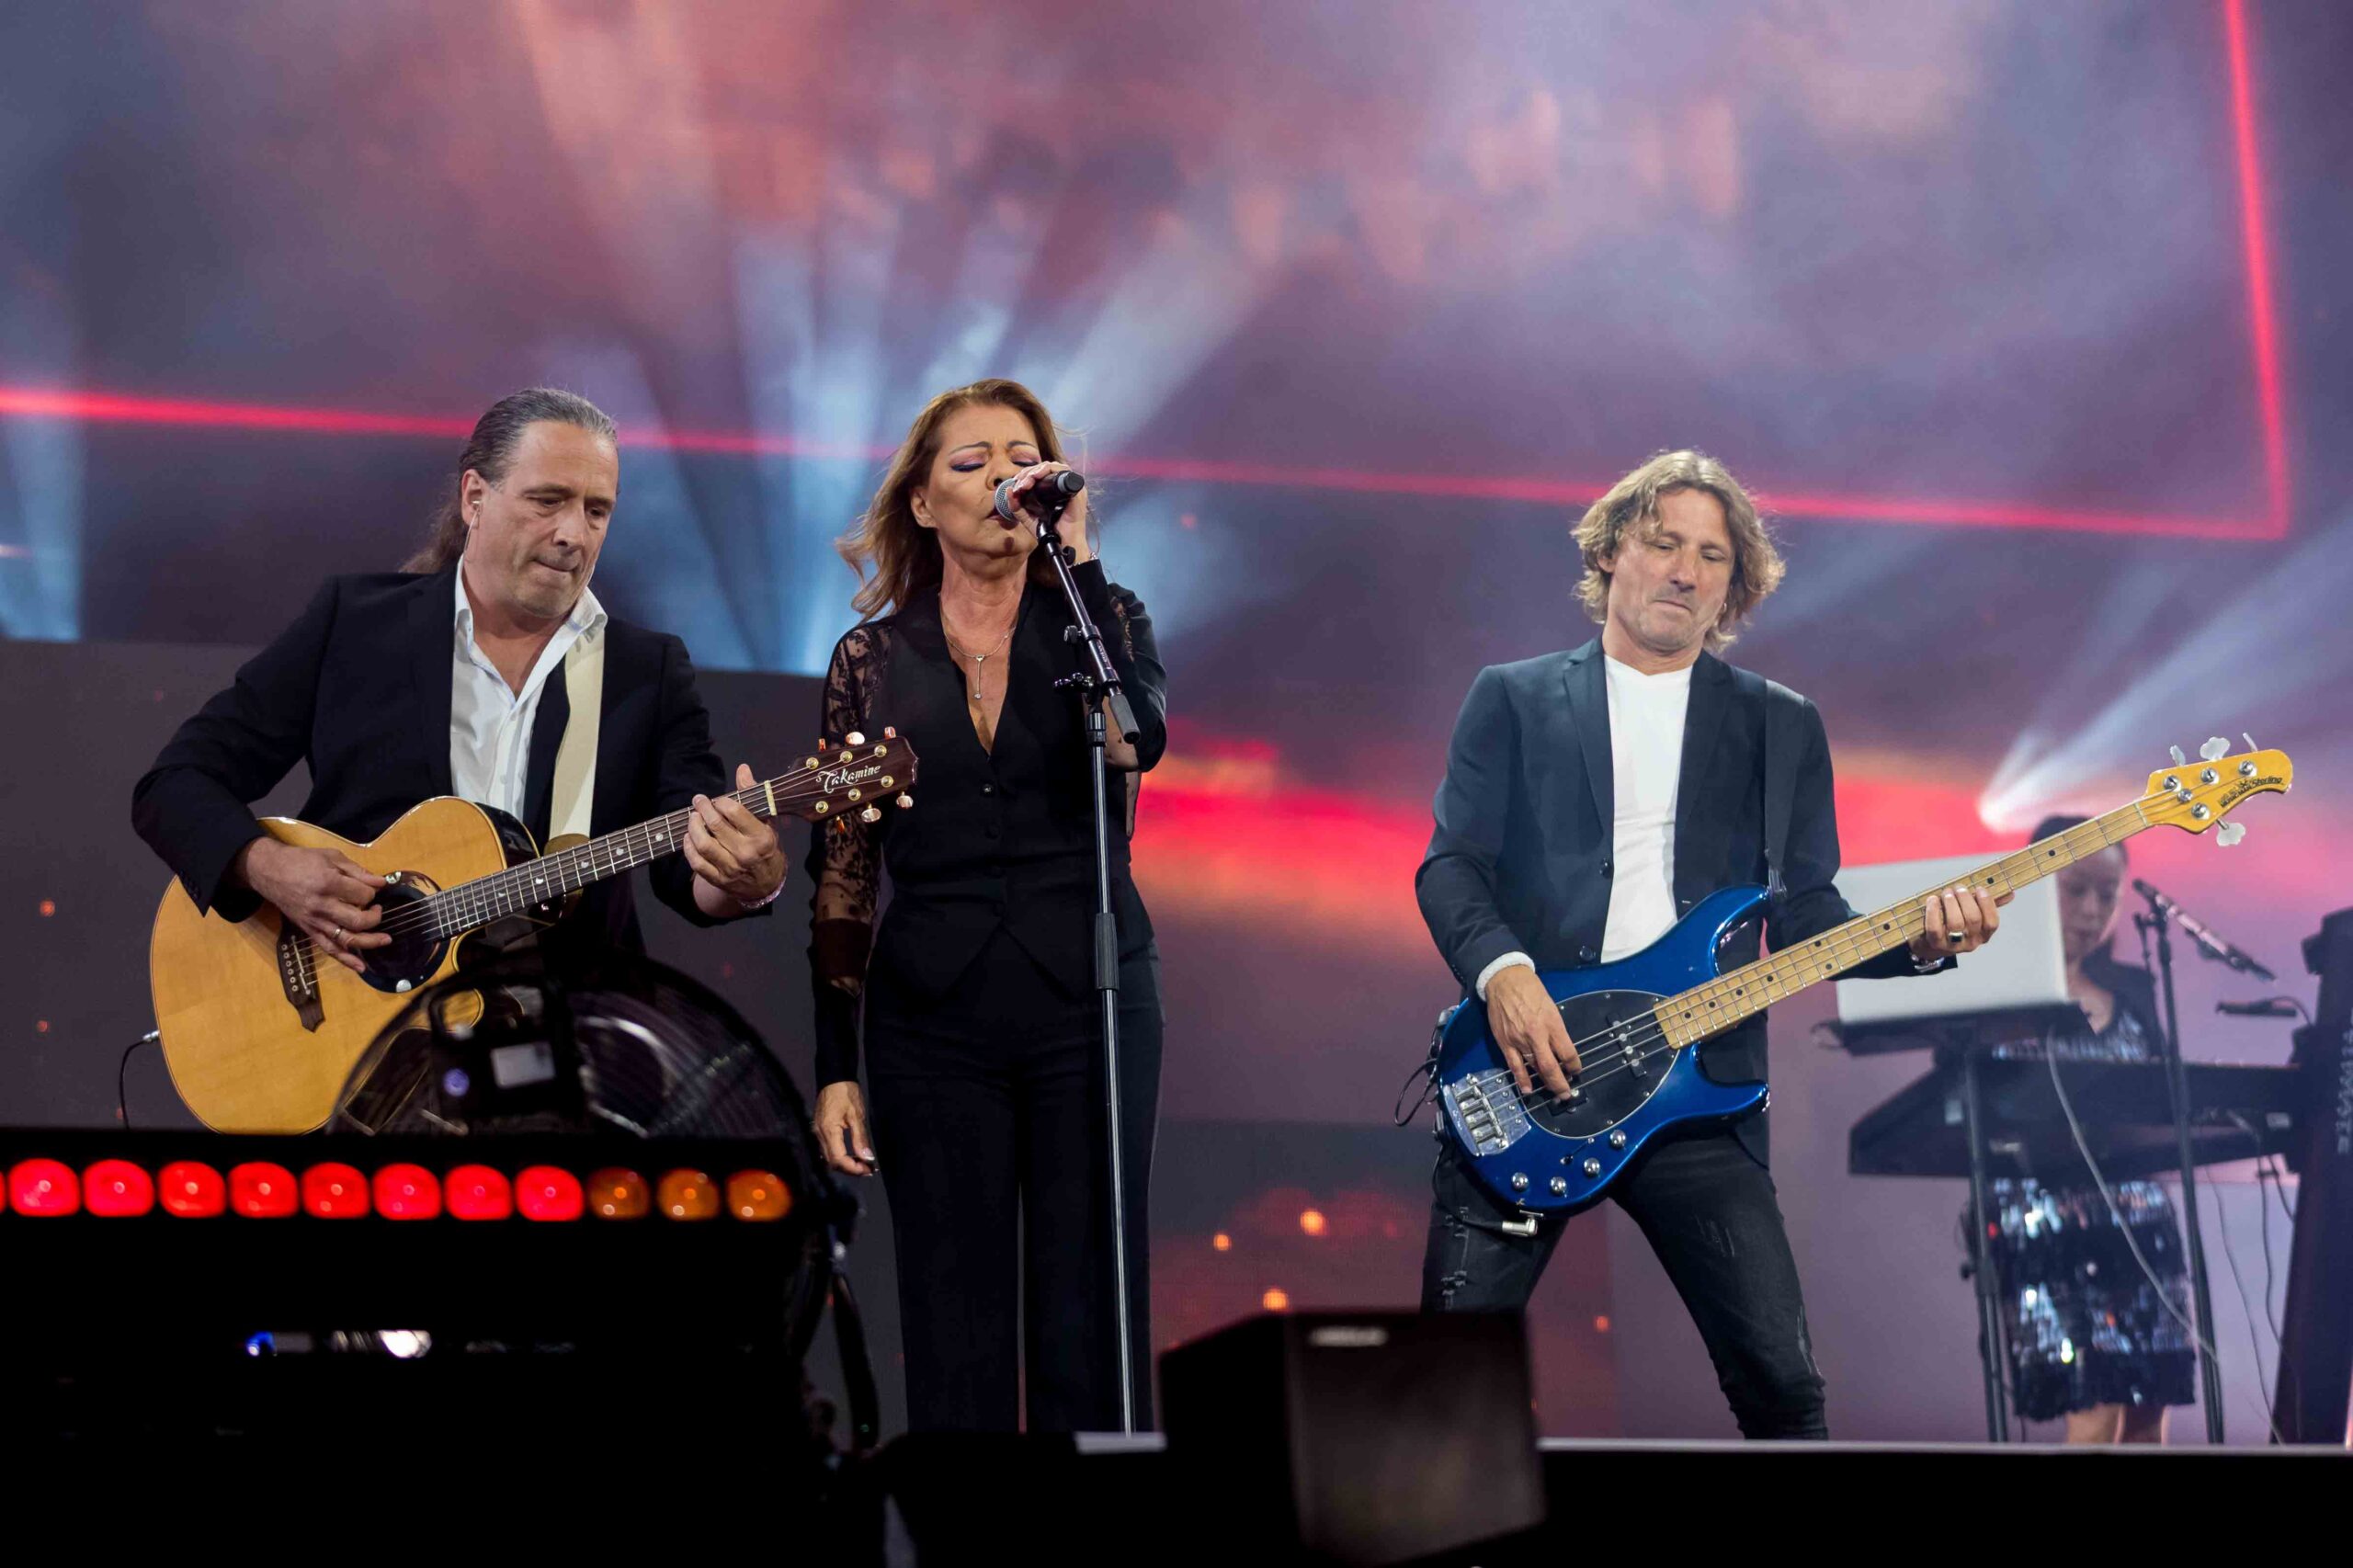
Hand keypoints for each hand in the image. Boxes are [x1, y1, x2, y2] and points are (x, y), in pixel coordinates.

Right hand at [235, 836, 388, 974]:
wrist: (269, 872)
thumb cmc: (302, 861)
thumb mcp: (331, 856)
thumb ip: (358, 871)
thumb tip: (381, 882)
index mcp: (329, 883)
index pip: (363, 896)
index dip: (372, 892)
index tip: (370, 887)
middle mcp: (322, 906)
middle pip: (358, 920)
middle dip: (375, 917)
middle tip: (378, 909)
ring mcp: (315, 921)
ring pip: (346, 939)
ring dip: (369, 942)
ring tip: (386, 939)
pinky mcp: (309, 930)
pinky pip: (329, 949)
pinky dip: (346, 960)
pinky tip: (361, 967)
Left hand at [685, 763, 785, 908]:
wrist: (766, 884)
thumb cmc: (766, 848)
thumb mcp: (767, 821)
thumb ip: (753, 794)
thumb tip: (742, 769)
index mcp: (762, 837)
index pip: (734, 812)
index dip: (721, 801)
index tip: (717, 800)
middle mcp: (746, 854)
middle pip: (715, 825)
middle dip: (702, 808)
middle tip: (698, 801)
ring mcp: (731, 868)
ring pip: (703, 844)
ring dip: (693, 827)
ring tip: (693, 818)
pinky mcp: (719, 879)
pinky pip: (696, 862)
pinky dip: (688, 848)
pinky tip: (689, 837)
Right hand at [814, 1081, 877, 1175]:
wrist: (833, 1077)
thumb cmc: (846, 1092)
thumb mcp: (856, 1114)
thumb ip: (861, 1138)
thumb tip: (867, 1158)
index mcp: (828, 1131)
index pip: (838, 1159)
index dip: (853, 1168)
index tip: (869, 1169)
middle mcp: (819, 1135)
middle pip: (832, 1162)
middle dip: (850, 1169)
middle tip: (868, 1169)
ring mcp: (817, 1133)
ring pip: (829, 1158)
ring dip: (846, 1164)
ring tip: (863, 1164)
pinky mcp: (819, 1131)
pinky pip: (828, 1150)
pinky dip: (840, 1156)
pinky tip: (852, 1155)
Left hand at [1005, 461, 1090, 564]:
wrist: (1063, 542)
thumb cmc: (1049, 530)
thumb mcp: (1027, 517)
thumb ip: (1016, 506)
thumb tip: (1008, 489)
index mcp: (1053, 490)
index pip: (1039, 473)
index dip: (1026, 474)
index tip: (1015, 483)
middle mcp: (1062, 485)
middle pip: (1044, 467)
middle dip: (1028, 472)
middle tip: (1019, 482)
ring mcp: (1070, 486)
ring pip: (1052, 466)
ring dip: (1036, 470)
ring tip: (1026, 480)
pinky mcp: (1076, 488)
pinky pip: (1062, 471)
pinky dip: (1047, 470)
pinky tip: (1036, 477)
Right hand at [1485, 964, 1582, 1097]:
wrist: (1504, 981)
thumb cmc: (1530, 990)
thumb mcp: (1551, 1006)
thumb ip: (1555, 1029)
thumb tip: (1559, 1048)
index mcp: (1552, 1023)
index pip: (1567, 1052)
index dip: (1574, 1065)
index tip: (1576, 1070)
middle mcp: (1536, 1035)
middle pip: (1551, 1066)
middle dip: (1561, 1083)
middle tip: (1566, 1094)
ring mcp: (1519, 1040)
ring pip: (1534, 1068)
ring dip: (1545, 1083)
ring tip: (1553, 1093)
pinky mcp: (1505, 1043)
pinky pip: (1514, 1065)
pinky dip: (1522, 1079)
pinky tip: (1528, 1089)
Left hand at [1908, 883, 2010, 961]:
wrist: (1930, 945)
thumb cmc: (1953, 924)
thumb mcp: (1972, 915)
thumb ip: (1989, 905)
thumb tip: (2010, 893)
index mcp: (1983, 934)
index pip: (1992, 923)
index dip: (1987, 904)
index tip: (1980, 889)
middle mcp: (1970, 942)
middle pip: (1973, 919)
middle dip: (1966, 898)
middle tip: (1958, 887)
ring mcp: (1952, 944)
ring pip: (1956, 922)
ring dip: (1951, 902)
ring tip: (1946, 892)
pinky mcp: (1935, 943)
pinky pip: (1935, 927)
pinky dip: (1933, 911)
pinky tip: (1933, 900)